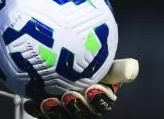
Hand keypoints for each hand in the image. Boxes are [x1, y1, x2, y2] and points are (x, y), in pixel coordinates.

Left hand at [23, 58, 138, 117]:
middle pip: (82, 112)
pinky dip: (37, 108)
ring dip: (55, 111)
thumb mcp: (100, 57)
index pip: (104, 102)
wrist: (58, 51)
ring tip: (47, 100)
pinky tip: (30, 101)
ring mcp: (64, 108)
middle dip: (76, 107)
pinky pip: (41, 112)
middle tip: (68, 95)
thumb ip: (115, 65)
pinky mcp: (46, 107)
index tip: (92, 88)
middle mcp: (84, 105)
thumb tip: (133, 66)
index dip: (99, 99)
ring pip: (61, 115)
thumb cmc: (85, 54)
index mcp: (100, 94)